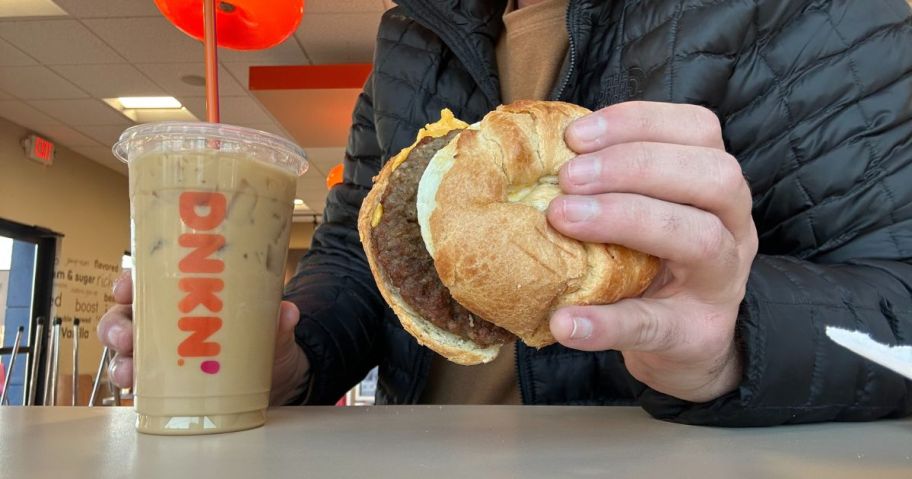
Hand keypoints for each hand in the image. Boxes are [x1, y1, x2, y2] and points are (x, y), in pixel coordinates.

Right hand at [97, 272, 309, 404]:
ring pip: (126, 353)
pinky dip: (134, 386)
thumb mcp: (272, 325)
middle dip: (116, 326)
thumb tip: (287, 312)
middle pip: (125, 317)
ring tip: (128, 373)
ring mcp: (162, 352)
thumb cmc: (264, 337)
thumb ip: (277, 319)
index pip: (146, 281)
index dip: (128, 282)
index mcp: (183, 294)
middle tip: (126, 338)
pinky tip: (134, 392)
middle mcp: (164, 321)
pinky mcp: (165, 382)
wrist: (275, 376)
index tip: (125, 287)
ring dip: (120, 362)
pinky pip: (140, 383)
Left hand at [547, 101, 757, 402]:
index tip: (575, 135)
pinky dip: (605, 323)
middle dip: (635, 165)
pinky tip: (564, 319)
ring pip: (701, 239)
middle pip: (714, 176)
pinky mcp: (695, 336)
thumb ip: (609, 182)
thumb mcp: (645, 213)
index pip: (700, 130)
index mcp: (717, 186)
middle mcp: (734, 228)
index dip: (639, 122)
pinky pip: (652, 326)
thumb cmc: (653, 266)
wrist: (683, 345)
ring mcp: (720, 285)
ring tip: (563, 218)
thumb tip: (536, 153)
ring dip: (627, 218)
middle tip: (568, 178)